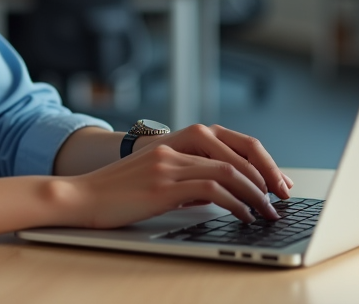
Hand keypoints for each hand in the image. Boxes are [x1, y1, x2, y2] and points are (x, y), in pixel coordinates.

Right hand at [54, 143, 279, 229]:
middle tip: (281, 197)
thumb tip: (215, 196)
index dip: (258, 161)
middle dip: (265, 176)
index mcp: (174, 143)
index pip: (230, 142)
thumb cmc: (112, 194)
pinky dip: (235, 203)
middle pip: (236, 153)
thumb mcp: (153, 181)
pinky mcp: (162, 186)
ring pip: (228, 171)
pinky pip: (211, 190)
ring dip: (255, 193)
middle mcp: (174, 148)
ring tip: (268, 212)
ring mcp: (168, 165)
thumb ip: (183, 181)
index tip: (275, 182)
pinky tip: (243, 216)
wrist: (77, 196)